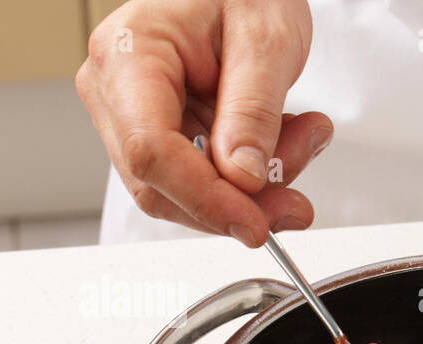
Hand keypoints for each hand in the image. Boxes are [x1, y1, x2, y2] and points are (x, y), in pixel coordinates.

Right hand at [76, 0, 331, 245]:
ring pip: (187, 192)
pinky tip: (286, 141)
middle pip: (163, 185)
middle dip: (239, 203)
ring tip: (304, 139)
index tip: (256, 225)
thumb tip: (243, 179)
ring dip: (255, 189)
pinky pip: (205, 180)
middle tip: (298, 202)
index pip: (151, 151)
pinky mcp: (165, 134)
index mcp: (128, 54)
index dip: (205, 200)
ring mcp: (136, 116)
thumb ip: (254, 111)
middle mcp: (118, 91)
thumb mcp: (266, 39)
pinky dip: (253, 176)